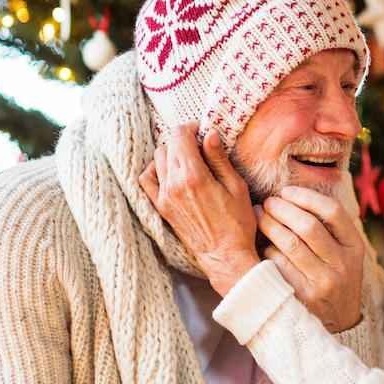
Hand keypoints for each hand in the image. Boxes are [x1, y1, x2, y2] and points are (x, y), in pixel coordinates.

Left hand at [138, 122, 259, 295]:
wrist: (225, 256)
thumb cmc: (237, 223)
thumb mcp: (236, 186)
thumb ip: (219, 158)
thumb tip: (209, 134)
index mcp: (193, 176)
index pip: (179, 136)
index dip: (191, 128)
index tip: (203, 131)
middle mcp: (173, 185)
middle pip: (167, 145)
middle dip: (183, 139)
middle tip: (199, 144)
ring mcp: (163, 197)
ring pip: (157, 159)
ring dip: (170, 152)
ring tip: (188, 158)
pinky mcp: (160, 207)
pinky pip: (146, 180)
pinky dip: (155, 169)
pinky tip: (170, 171)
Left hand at [257, 186, 364, 331]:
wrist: (339, 321)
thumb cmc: (335, 276)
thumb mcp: (345, 253)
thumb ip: (328, 228)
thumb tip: (292, 196)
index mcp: (355, 247)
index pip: (333, 211)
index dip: (307, 197)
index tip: (287, 192)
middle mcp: (343, 264)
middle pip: (308, 226)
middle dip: (283, 209)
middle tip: (268, 203)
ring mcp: (324, 282)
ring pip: (290, 244)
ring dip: (270, 225)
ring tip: (259, 217)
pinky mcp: (304, 297)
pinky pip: (279, 265)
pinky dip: (267, 251)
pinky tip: (262, 245)